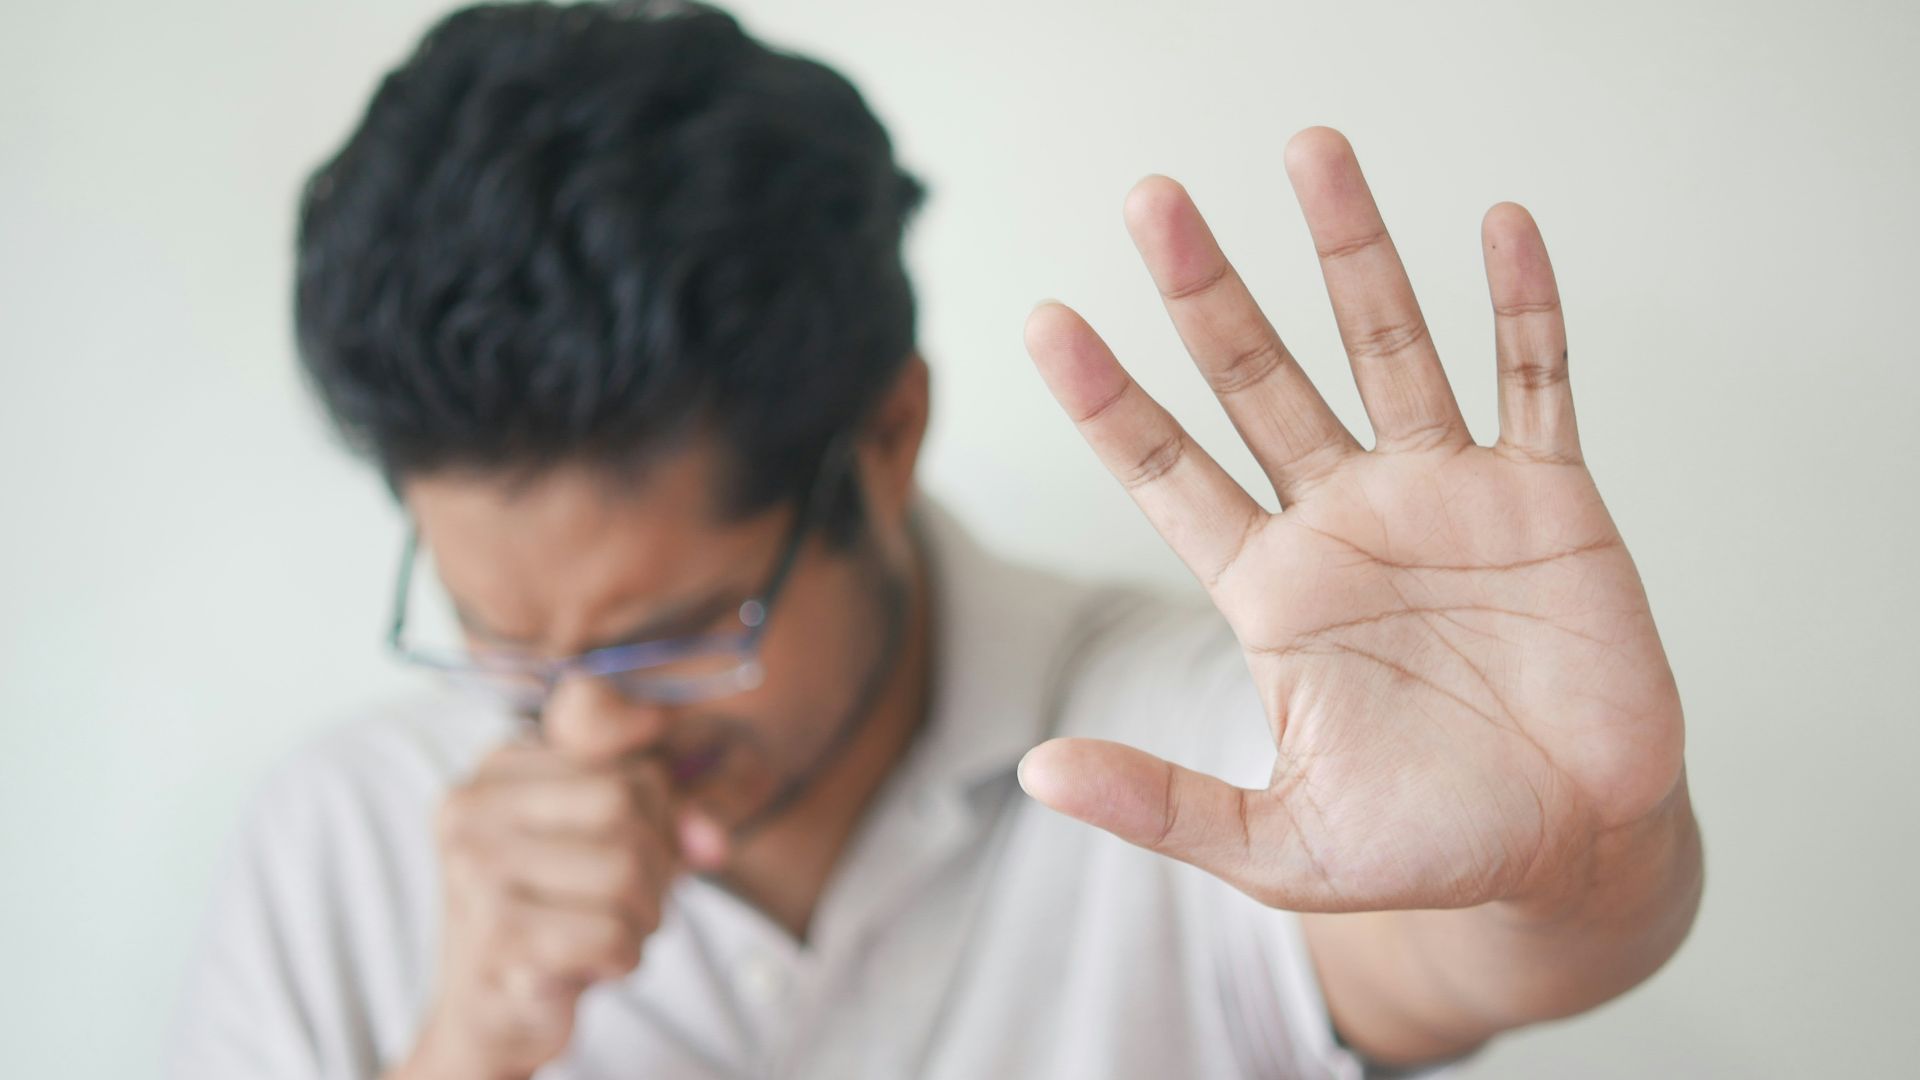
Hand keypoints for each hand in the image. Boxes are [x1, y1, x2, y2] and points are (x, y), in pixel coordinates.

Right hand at [397, 742, 714, 1079]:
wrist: (491, 1013)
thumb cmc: (558, 914)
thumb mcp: (612, 842)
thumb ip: (671, 817)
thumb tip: (713, 842)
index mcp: (498, 770)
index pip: (627, 767)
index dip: (663, 818)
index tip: (646, 854)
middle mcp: (474, 808)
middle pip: (625, 805)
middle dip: (656, 865)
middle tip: (635, 903)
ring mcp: (476, 870)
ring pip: (624, 869)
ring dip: (645, 916)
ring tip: (614, 932)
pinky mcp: (496, 936)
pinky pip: (611, 933)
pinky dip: (625, 957)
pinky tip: (596, 964)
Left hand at [1018, 127, 1685, 915]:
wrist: (1571, 852)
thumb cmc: (1424, 847)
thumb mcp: (1278, 845)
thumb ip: (1162, 803)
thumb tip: (1035, 773)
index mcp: (1271, 588)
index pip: (1168, 472)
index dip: (1109, 400)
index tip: (1046, 321)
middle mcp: (1344, 518)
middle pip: (1259, 379)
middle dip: (1207, 291)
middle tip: (1152, 201)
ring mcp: (1445, 496)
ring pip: (1388, 346)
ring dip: (1353, 252)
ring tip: (1311, 152)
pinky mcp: (1547, 498)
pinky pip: (1536, 379)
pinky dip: (1523, 307)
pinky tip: (1500, 227)